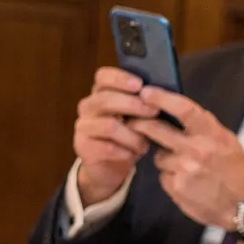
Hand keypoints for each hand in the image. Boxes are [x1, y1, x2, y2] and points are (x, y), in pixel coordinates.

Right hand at [72, 67, 160, 204]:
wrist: (109, 167)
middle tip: (154, 112)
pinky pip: (106, 147)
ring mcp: (83, 127)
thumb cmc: (128, 136)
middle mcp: (88, 107)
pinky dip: (123, 151)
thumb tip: (160, 95)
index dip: (120, 78)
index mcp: (101, 93)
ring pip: (108, 125)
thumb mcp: (136, 118)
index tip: (140, 85)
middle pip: (105, 99)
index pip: (103, 76)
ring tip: (145, 144)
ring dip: (131, 135)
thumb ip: (143, 104)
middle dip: (133, 105)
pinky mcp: (83, 146)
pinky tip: (132, 154)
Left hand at [131, 88, 243, 229]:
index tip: (145, 91)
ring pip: (158, 155)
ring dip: (164, 156)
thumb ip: (203, 128)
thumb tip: (176, 111)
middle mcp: (197, 149)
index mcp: (212, 134)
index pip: (184, 109)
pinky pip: (162, 174)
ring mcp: (184, 169)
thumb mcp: (228, 142)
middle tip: (131, 120)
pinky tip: (185, 180)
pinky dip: (169, 175)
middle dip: (139, 123)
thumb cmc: (236, 171)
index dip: (162, 98)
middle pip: (156, 129)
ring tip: (184, 165)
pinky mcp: (175, 186)